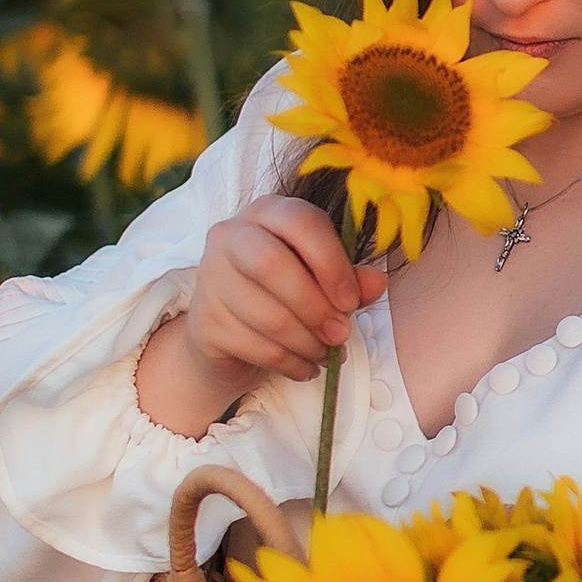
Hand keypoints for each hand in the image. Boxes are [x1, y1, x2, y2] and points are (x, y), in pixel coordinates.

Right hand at [135, 202, 385, 434]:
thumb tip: (377, 283)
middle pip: (272, 264)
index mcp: (268, 212)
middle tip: (340, 334)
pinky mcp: (204, 321)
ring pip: (266, 314)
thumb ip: (351, 280)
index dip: (331, 262)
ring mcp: (211, 277)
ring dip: (307, 343)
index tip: (352, 301)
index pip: (301, 222)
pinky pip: (255, 347)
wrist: (232, 337)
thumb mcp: (324, 281)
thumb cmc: (285, 294)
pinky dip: (290, 363)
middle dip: (315, 306)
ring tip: (326, 354)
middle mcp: (231, 235)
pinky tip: (306, 368)